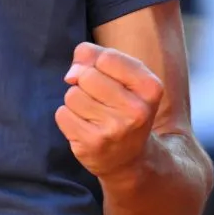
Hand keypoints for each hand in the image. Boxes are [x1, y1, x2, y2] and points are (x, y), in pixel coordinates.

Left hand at [55, 42, 162, 180]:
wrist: (128, 158)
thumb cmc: (121, 105)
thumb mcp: (121, 75)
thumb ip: (93, 56)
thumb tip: (71, 75)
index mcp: (150, 88)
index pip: (107, 57)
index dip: (99, 64)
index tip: (110, 80)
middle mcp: (137, 110)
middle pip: (87, 76)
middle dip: (85, 83)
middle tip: (101, 101)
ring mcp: (114, 130)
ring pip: (72, 95)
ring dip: (76, 101)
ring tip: (93, 115)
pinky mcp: (92, 144)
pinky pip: (62, 114)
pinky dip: (68, 117)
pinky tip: (85, 127)